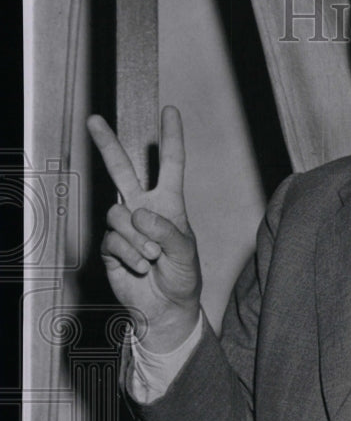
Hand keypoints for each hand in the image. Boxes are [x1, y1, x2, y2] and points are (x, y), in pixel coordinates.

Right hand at [88, 105, 201, 351]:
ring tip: (152, 258)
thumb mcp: (185, 254)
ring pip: (118, 216)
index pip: (171, 166)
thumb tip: (138, 213)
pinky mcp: (111, 247)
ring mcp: (125, 227)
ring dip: (137, 240)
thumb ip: (167, 231)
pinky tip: (140, 268)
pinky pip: (114, 242)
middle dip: (107, 145)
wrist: (166, 309)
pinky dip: (129, 256)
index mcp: (169, 204)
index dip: (171, 138)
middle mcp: (144, 209)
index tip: (171, 112)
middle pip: (123, 171)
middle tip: (94, 121)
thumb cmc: (183, 278)